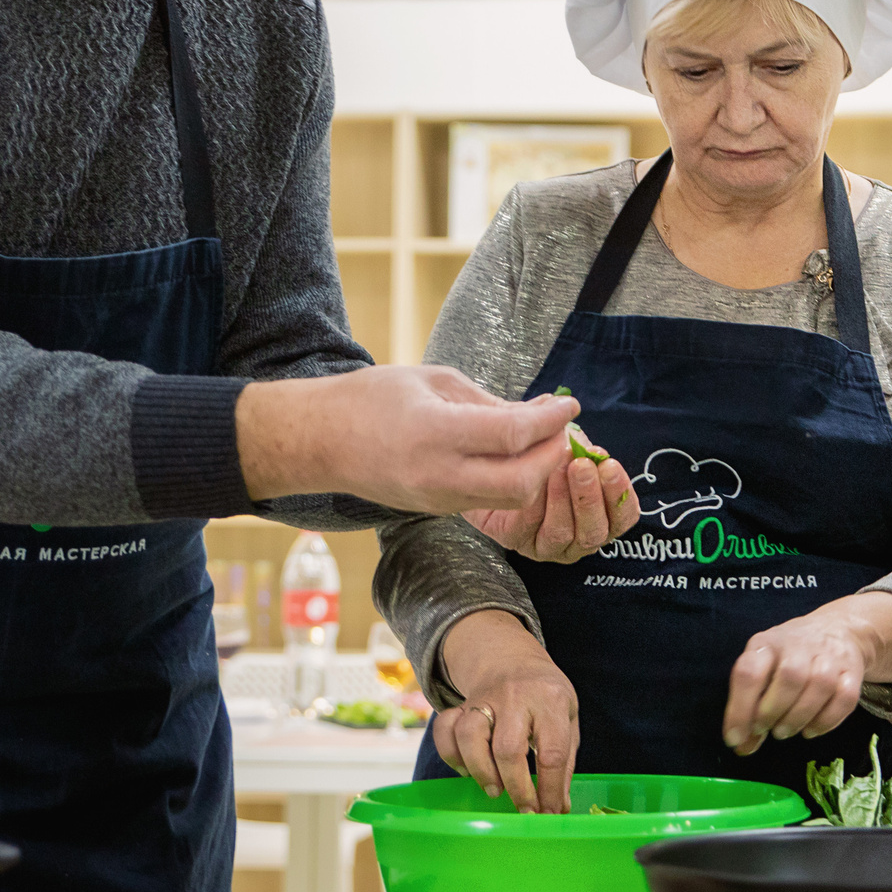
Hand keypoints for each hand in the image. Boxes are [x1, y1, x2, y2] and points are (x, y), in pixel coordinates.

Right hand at [237, 368, 574, 512]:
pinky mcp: (436, 511)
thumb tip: (535, 414)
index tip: (570, 404)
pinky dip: (513, 482)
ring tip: (545, 443)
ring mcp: (437, 499)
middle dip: (552, 456)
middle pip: (521, 481)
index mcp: (435, 432)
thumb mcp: (432, 380)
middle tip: (562, 431)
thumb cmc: (372, 398)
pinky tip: (517, 456)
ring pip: (509, 499)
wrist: (321, 441)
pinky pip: (488, 501)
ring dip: (537, 473)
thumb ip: (487, 401)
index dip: (550, 421)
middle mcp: (438, 474)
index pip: (512, 434)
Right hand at [433, 609, 578, 811]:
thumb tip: (559, 807)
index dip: (550, 788)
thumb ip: (564, 760)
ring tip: (495, 790)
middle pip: (508, 748)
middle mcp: (516, 697)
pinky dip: (451, 755)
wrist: (511, 658)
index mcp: (551, 700)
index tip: (550, 813)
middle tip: (524, 809)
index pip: (552, 751)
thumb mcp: (568, 718)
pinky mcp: (461, 705)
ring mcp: (484, 699)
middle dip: (516, 787)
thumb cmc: (545, 696)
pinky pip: (445, 730)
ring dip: (481, 771)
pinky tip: (467, 770)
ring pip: (470, 736)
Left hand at [465, 450, 639, 563]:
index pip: (624, 516)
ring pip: (564, 534)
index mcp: (602, 516)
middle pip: (595, 531)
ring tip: (555, 470)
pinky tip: (531, 482)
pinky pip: (530, 530)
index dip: (619, 493)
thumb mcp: (560, 443)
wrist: (494, 469)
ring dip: (562, 499)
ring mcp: (549, 545)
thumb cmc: (539, 456)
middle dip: (589, 496)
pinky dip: (533, 506)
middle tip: (581, 466)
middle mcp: (580, 536)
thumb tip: (566, 408)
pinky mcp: (519, 542)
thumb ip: (571, 436)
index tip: (608, 465)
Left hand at [723, 593, 891, 756]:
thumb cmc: (788, 657)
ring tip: (786, 731)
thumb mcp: (762, 670)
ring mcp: (830, 656)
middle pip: (790, 676)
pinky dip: (826, 721)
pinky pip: (846, 698)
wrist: (837, 629)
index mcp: (767, 644)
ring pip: (821, 684)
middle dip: (774, 711)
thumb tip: (742, 746)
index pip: (749, 672)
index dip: (740, 709)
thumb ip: (749, 708)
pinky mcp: (853, 671)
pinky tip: (810, 730)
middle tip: (767, 730)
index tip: (736, 738)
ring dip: (799, 717)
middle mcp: (799, 644)